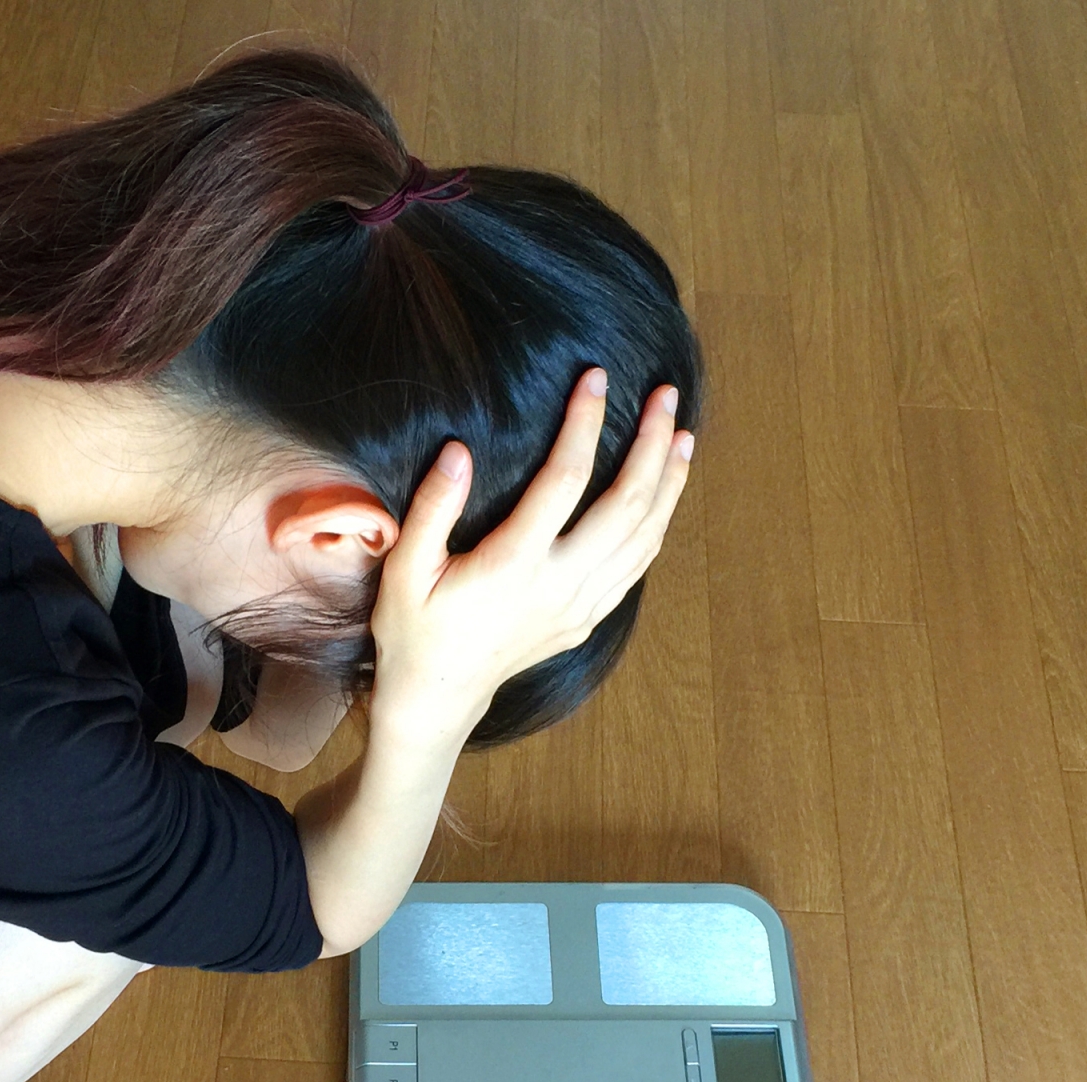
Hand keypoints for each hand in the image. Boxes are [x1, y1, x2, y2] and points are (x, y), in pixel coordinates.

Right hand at [369, 367, 692, 727]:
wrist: (438, 696)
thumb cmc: (414, 630)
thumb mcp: (405, 570)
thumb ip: (431, 509)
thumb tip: (458, 451)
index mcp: (513, 565)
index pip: (564, 481)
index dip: (583, 425)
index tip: (594, 379)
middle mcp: (558, 585)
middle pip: (626, 505)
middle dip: (650, 444)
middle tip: (664, 395)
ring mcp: (580, 606)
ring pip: (644, 537)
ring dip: (668, 483)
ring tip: (681, 436)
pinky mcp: (587, 619)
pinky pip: (636, 566)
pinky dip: (658, 525)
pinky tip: (663, 497)